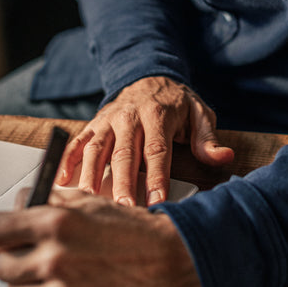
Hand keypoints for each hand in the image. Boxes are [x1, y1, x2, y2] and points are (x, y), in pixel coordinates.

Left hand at [0, 189, 201, 286]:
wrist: (171, 262)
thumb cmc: (133, 230)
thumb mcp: (92, 201)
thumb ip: (52, 200)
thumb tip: (21, 204)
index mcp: (56, 223)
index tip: (2, 234)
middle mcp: (54, 260)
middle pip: (1, 266)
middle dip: (15, 258)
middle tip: (34, 255)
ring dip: (32, 284)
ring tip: (60, 273)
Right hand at [56, 76, 233, 205]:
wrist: (149, 75)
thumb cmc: (176, 102)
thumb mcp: (200, 113)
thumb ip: (207, 138)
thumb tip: (224, 156)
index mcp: (158, 114)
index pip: (157, 150)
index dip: (156, 176)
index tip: (156, 200)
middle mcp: (129, 116)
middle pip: (124, 154)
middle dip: (122, 184)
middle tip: (122, 211)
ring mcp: (109, 120)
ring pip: (97, 150)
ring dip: (91, 177)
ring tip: (89, 204)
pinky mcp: (95, 124)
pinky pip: (78, 142)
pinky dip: (68, 160)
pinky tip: (62, 181)